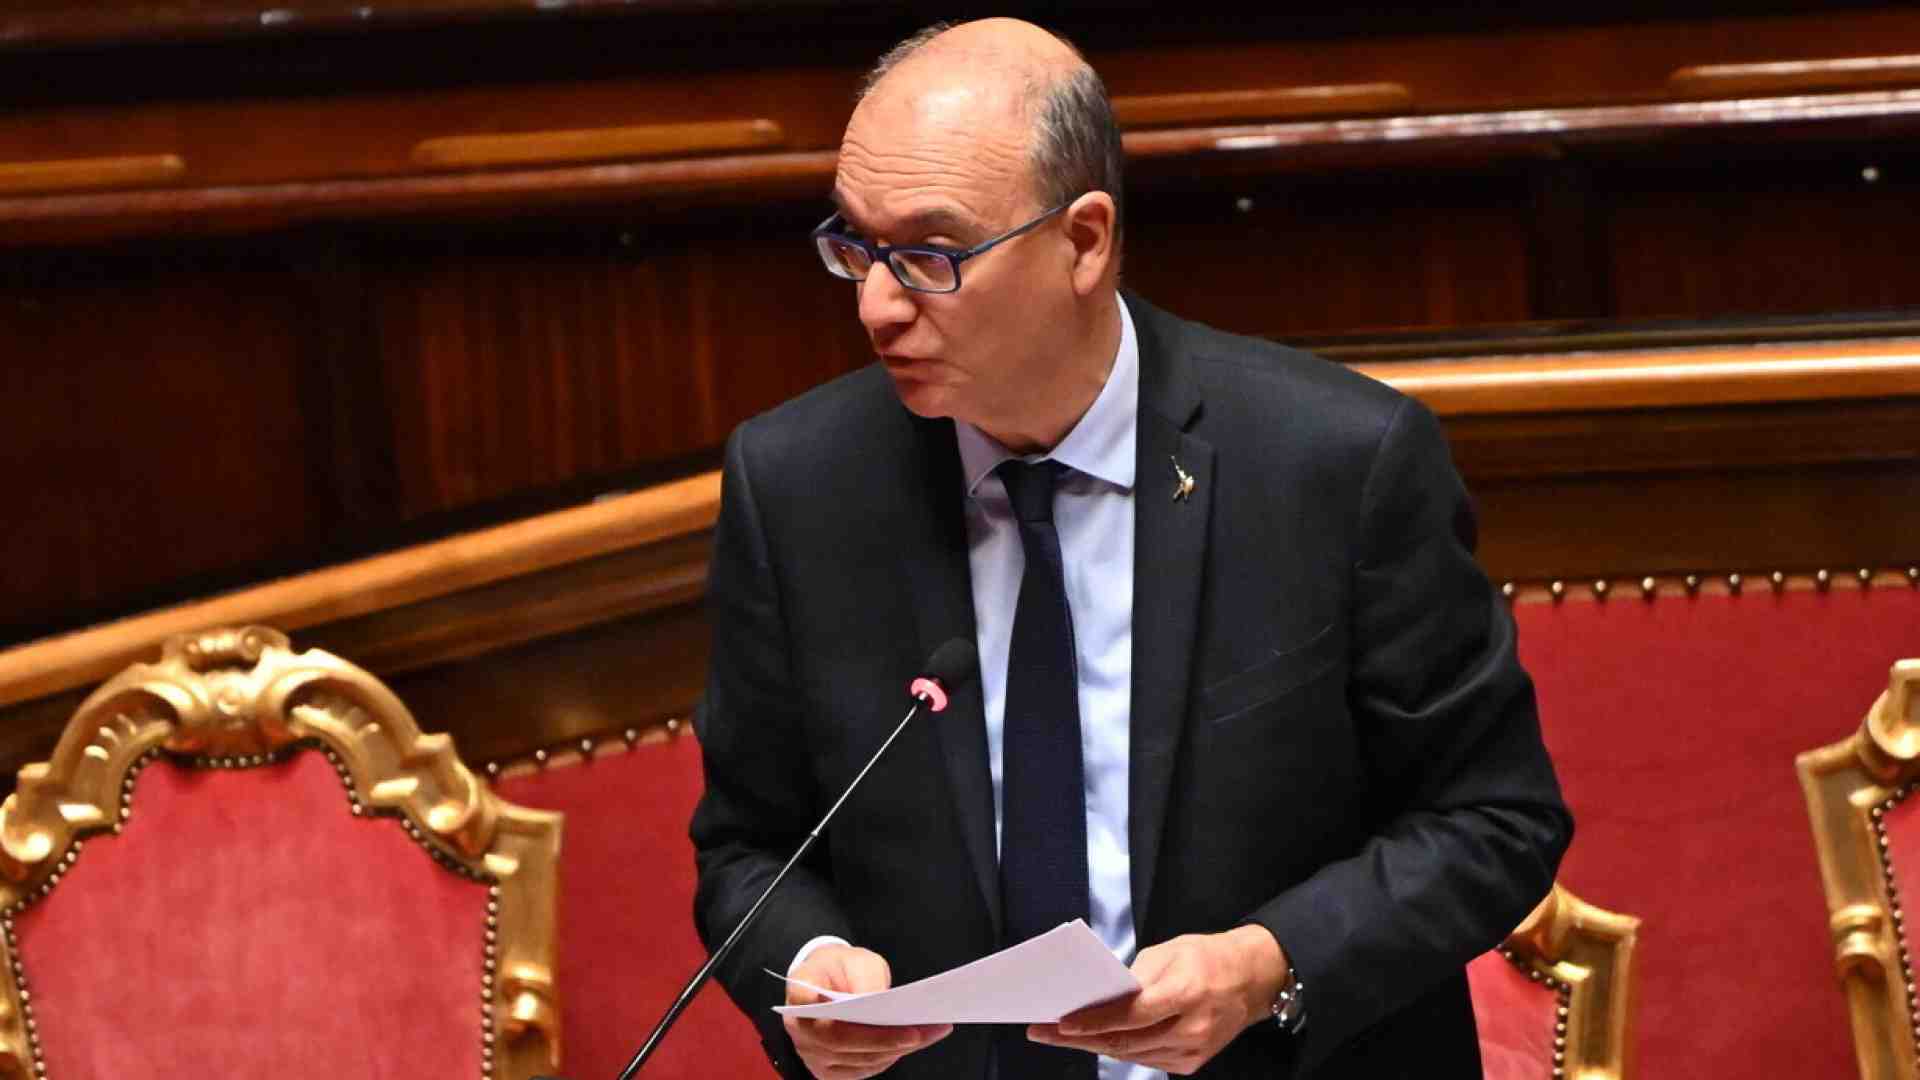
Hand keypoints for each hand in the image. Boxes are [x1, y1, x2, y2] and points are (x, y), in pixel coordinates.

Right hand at [783, 944, 951, 1079]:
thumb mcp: (858, 960)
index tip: (861, 1002)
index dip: (825, 1004)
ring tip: (928, 1035)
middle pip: (839, 1039)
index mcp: (800, 989)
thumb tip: (878, 1003)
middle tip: (918, 1031)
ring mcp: (811, 1052)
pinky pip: (861, 1070)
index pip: (805, 998)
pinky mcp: (827, 1070)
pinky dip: (888, 1058)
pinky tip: (911, 1045)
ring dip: (894, 1050)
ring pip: (855, 1058)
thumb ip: (866, 978)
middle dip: (882, 1038)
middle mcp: (799, 1026)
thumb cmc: (844, 969)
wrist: (831, 983)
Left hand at [1028, 925, 1288, 1075]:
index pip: (1132, 1015)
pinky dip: (1119, 1050)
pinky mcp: (1192, 1063)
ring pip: (1131, 1055)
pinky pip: (1146, 1059)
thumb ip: (1135, 978)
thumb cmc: (1206, 957)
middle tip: (1044, 1031)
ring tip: (1060, 1035)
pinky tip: (1096, 1040)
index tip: (1061, 1022)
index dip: (1094, 1021)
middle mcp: (1192, 1028)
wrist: (1252, 978)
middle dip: (1080, 1038)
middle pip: (1125, 1041)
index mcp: (1187, 992)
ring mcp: (1193, 1050)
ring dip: (1094, 1046)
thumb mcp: (1168, 952)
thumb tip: (1098, 998)